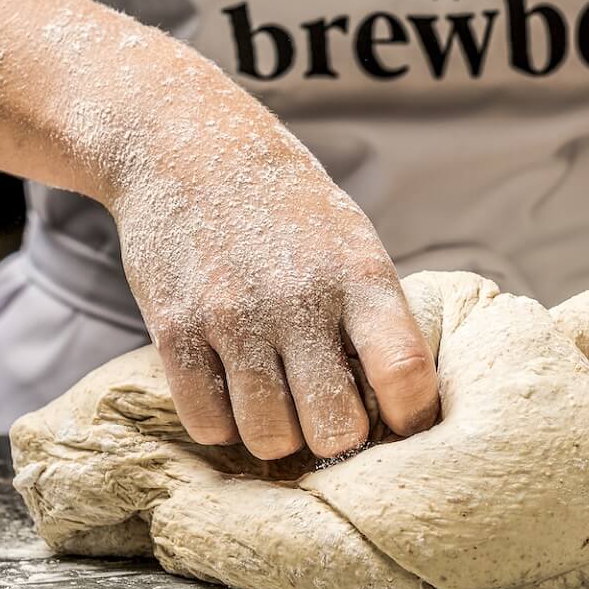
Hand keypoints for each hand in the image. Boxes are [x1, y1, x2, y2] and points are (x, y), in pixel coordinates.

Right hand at [100, 65, 438, 459]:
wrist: (187, 149)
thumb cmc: (287, 208)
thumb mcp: (351, 242)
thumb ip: (376, 316)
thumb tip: (404, 409)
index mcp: (358, 274)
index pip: (404, 371)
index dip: (413, 418)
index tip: (407, 426)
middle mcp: (298, 299)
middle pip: (335, 428)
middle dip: (338, 438)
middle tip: (329, 417)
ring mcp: (233, 317)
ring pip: (270, 438)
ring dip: (279, 436)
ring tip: (279, 404)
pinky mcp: (175, 329)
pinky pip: (207, 424)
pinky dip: (224, 425)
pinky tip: (232, 394)